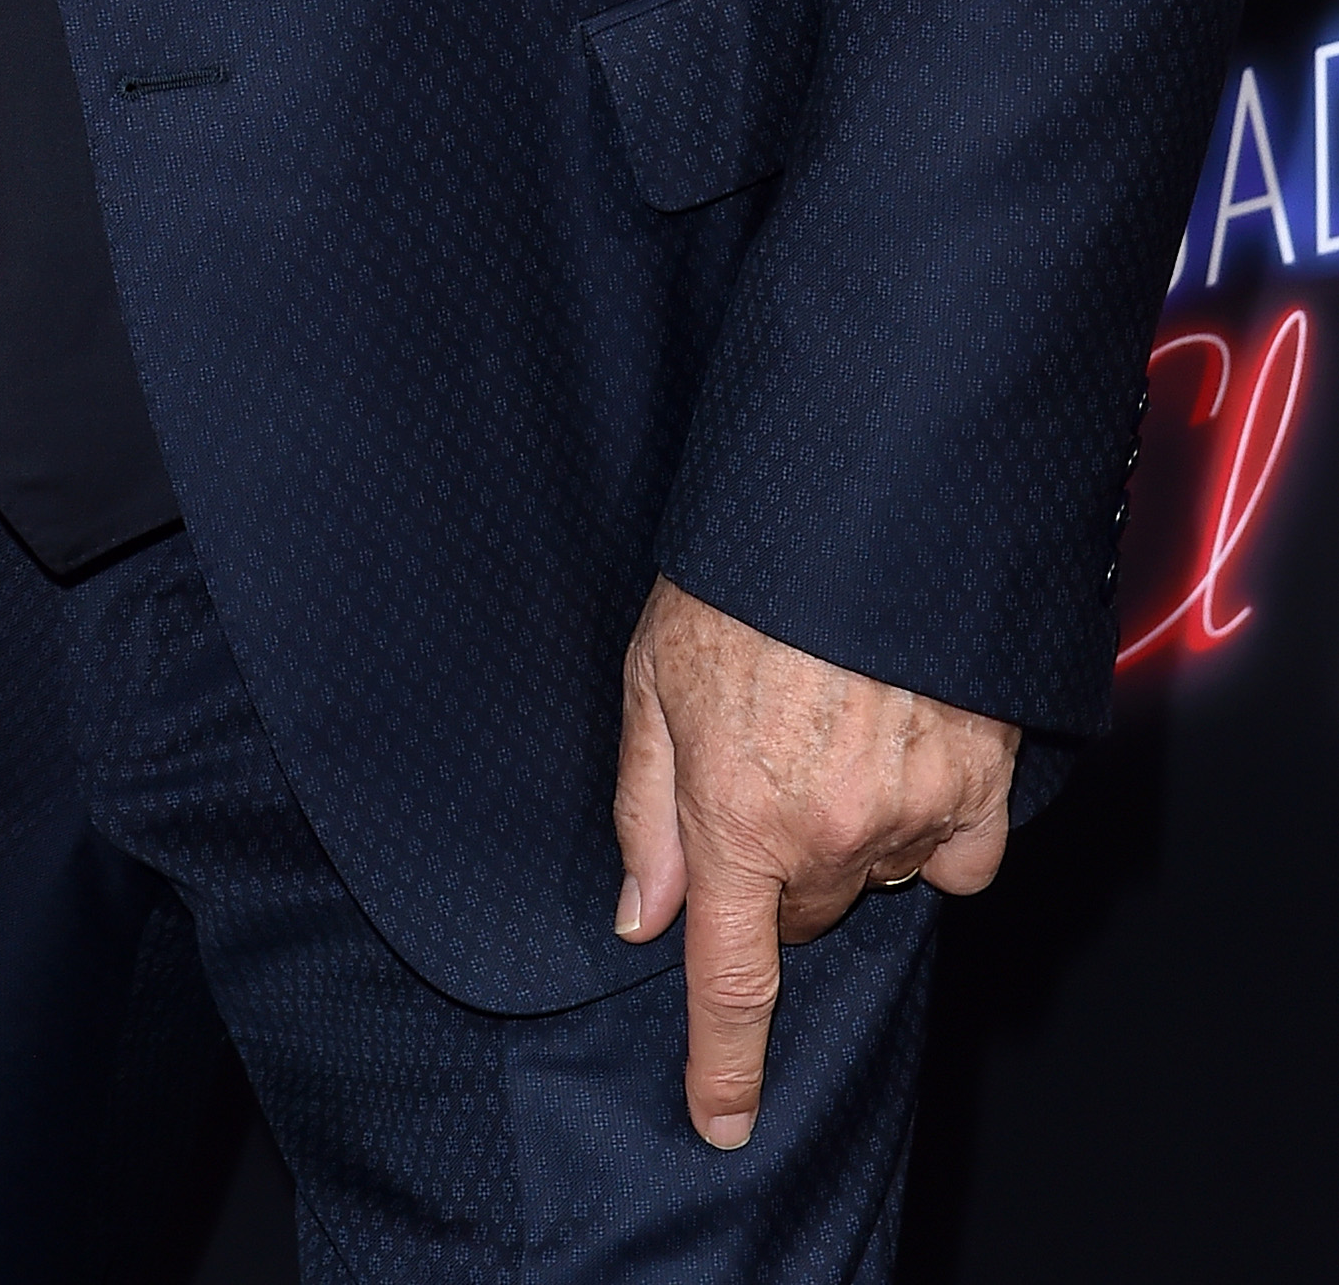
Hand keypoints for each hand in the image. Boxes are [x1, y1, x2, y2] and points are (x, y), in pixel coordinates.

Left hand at [614, 576, 1015, 1151]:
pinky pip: (956, 861)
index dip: (724, 1064)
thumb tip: (641, 917)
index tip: (723, 1123)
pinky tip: (901, 759)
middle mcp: (829, 833)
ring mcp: (913, 812)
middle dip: (772, 871)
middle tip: (759, 769)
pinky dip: (930, 832)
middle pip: (799, 915)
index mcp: (736, 816)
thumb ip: (645, 809)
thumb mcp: (650, 676)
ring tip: (827, 728)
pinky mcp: (982, 782)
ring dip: (846, 837)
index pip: (730, 980)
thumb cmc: (737, 578)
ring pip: (871, 881)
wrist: (853, 500)